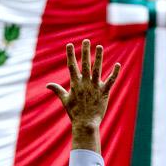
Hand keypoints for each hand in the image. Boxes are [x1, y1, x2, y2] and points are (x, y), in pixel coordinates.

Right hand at [47, 39, 120, 153]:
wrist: (85, 124)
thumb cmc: (74, 113)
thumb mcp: (65, 100)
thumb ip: (57, 90)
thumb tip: (47, 85)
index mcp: (75, 84)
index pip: (72, 66)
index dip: (70, 55)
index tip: (70, 44)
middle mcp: (85, 84)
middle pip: (85, 64)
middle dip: (85, 52)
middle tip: (86, 41)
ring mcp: (95, 87)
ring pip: (97, 69)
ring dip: (99, 57)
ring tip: (100, 47)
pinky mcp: (104, 93)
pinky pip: (111, 81)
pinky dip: (114, 73)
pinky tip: (118, 64)